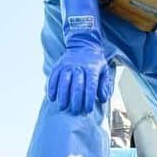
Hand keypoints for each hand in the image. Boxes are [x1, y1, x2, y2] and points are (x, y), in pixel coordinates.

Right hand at [47, 0, 112, 114]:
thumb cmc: (95, 62)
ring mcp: (67, 65)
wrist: (83, 45)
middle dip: (75, 100)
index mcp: (92, 68)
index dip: (88, 99)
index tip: (87, 110)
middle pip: (76, 85)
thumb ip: (104, 85)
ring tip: (63, 107)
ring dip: (62, 96)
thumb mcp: (104, 70)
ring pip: (63, 82)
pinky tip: (52, 98)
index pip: (90, 86)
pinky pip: (53, 77)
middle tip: (75, 111)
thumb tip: (102, 99)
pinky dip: (52, 88)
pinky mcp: (58, 65)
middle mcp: (79, 66)